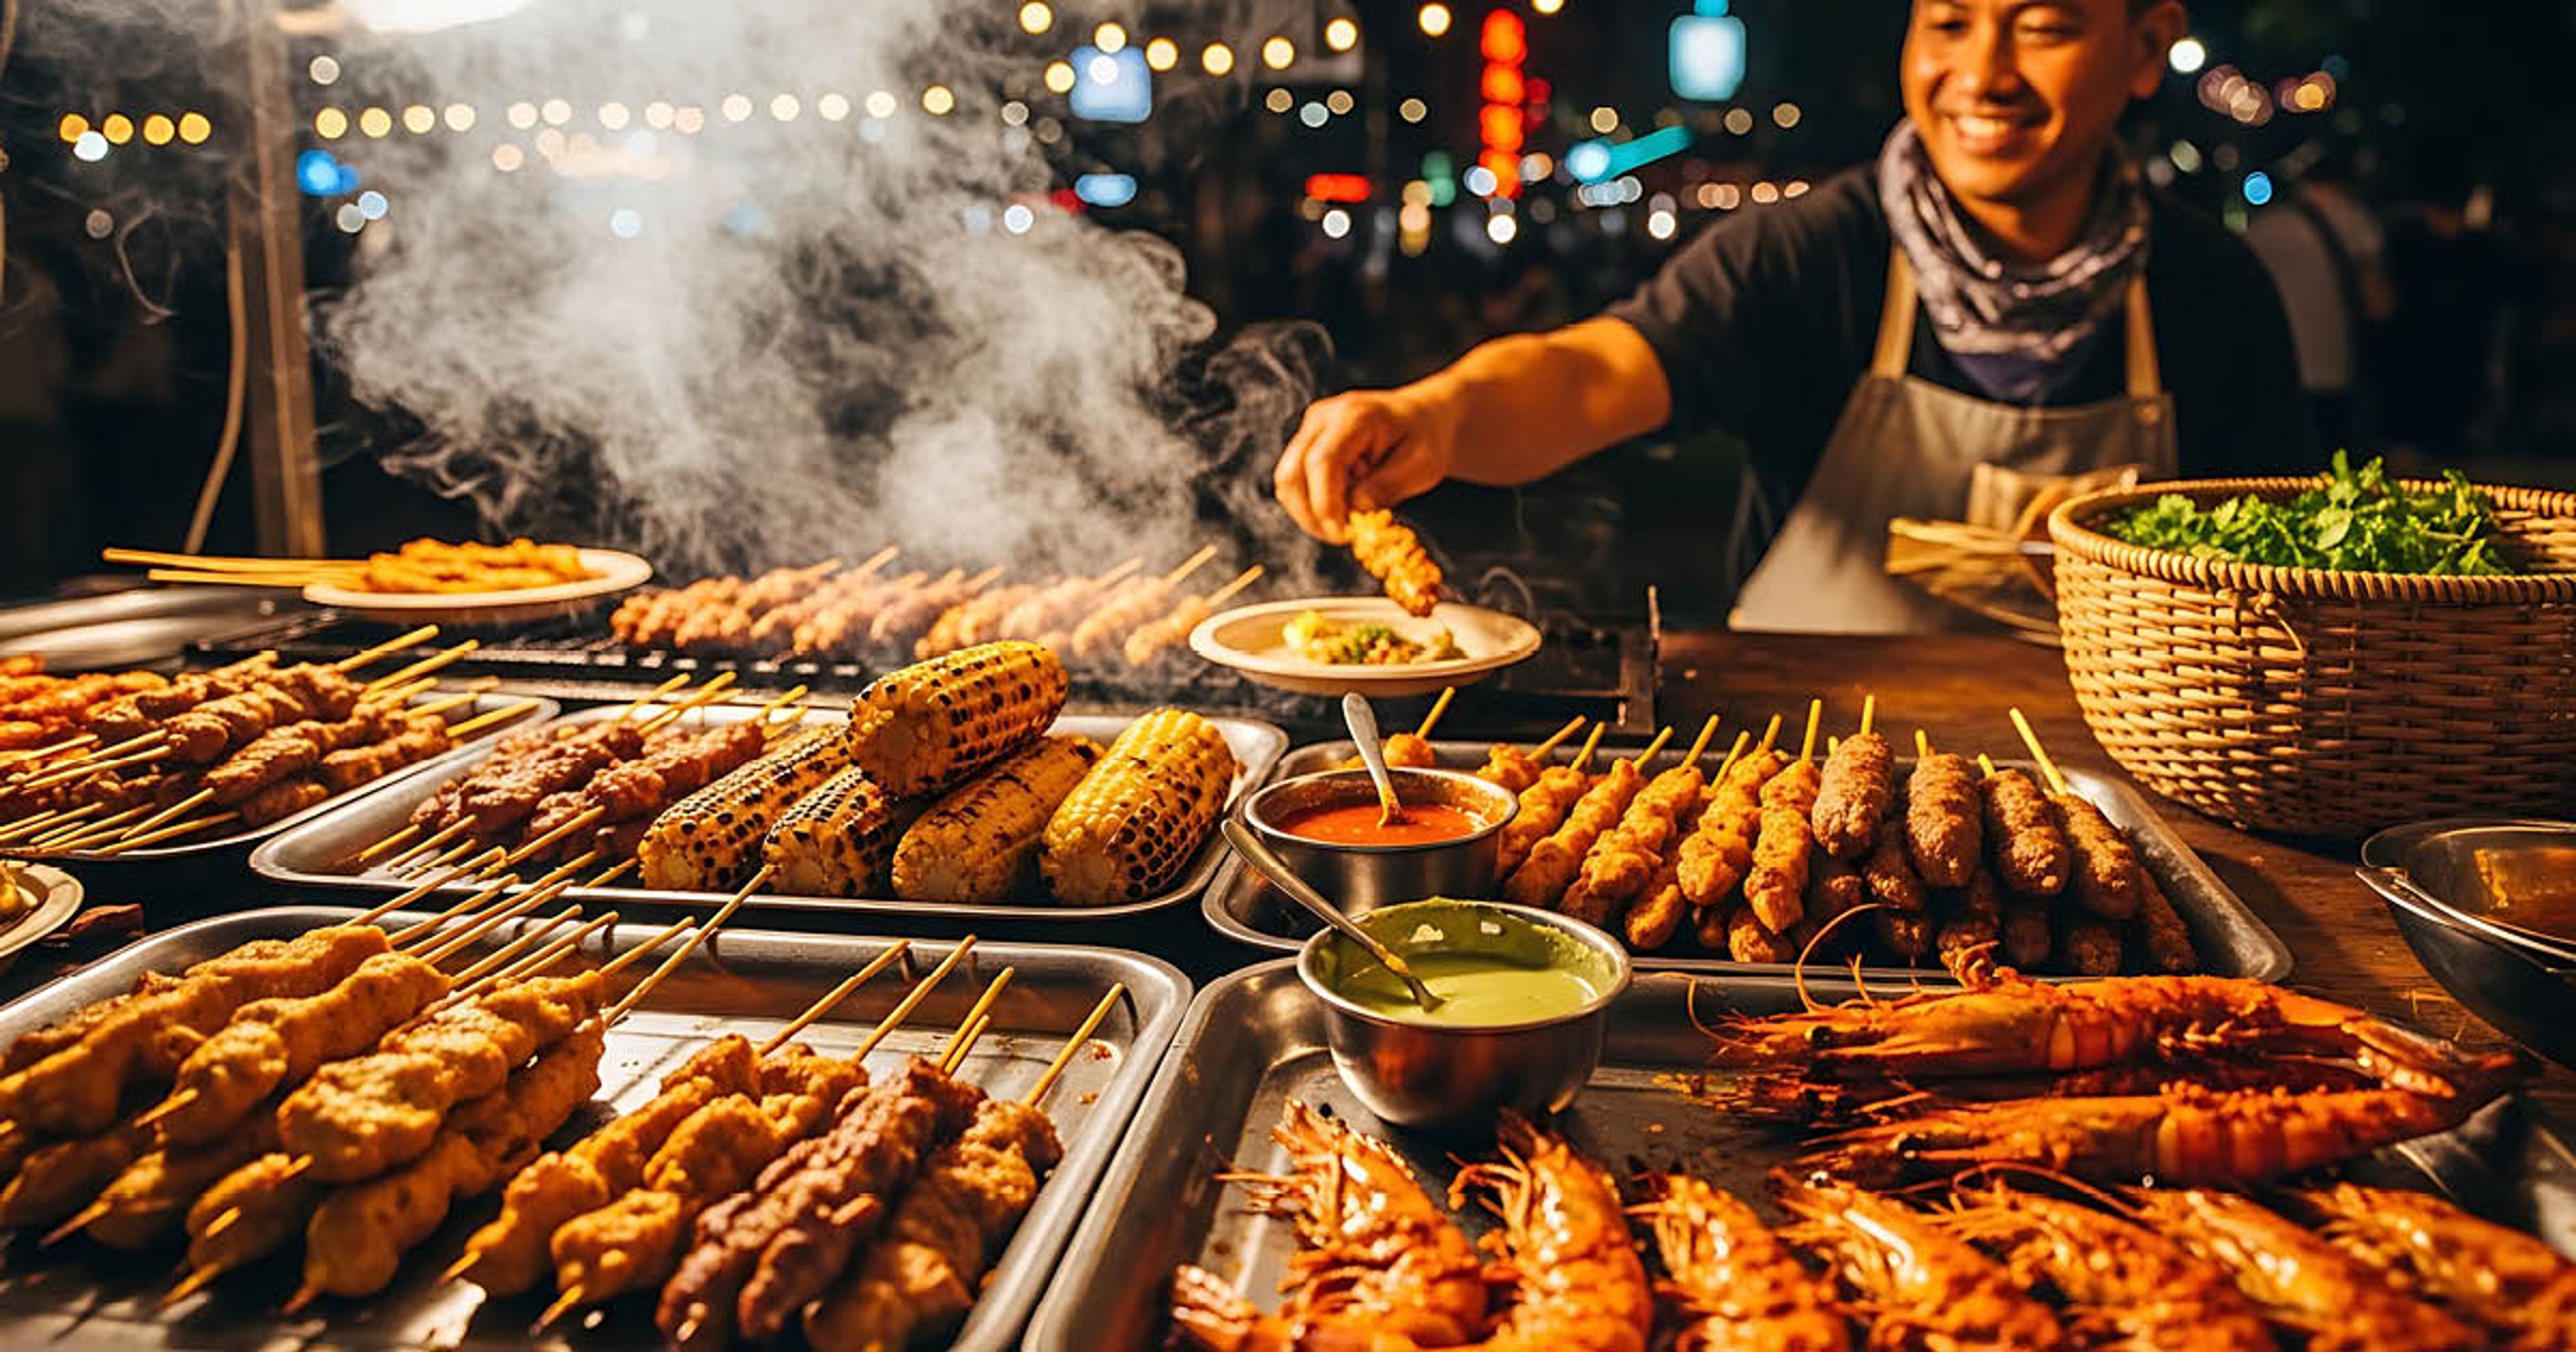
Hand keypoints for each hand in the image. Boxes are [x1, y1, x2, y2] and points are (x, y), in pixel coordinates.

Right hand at [1273, 385, 1460, 543]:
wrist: (1419, 418)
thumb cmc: (1424, 439)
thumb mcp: (1421, 465)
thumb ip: (1387, 486)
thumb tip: (1356, 509)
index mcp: (1354, 415)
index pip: (1321, 462)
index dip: (1325, 504)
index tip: (1341, 535)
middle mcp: (1322, 418)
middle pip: (1292, 474)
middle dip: (1312, 515)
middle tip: (1344, 537)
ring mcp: (1309, 430)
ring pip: (1287, 483)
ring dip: (1310, 513)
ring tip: (1347, 519)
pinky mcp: (1305, 445)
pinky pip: (1294, 484)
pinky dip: (1312, 505)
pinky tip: (1342, 506)